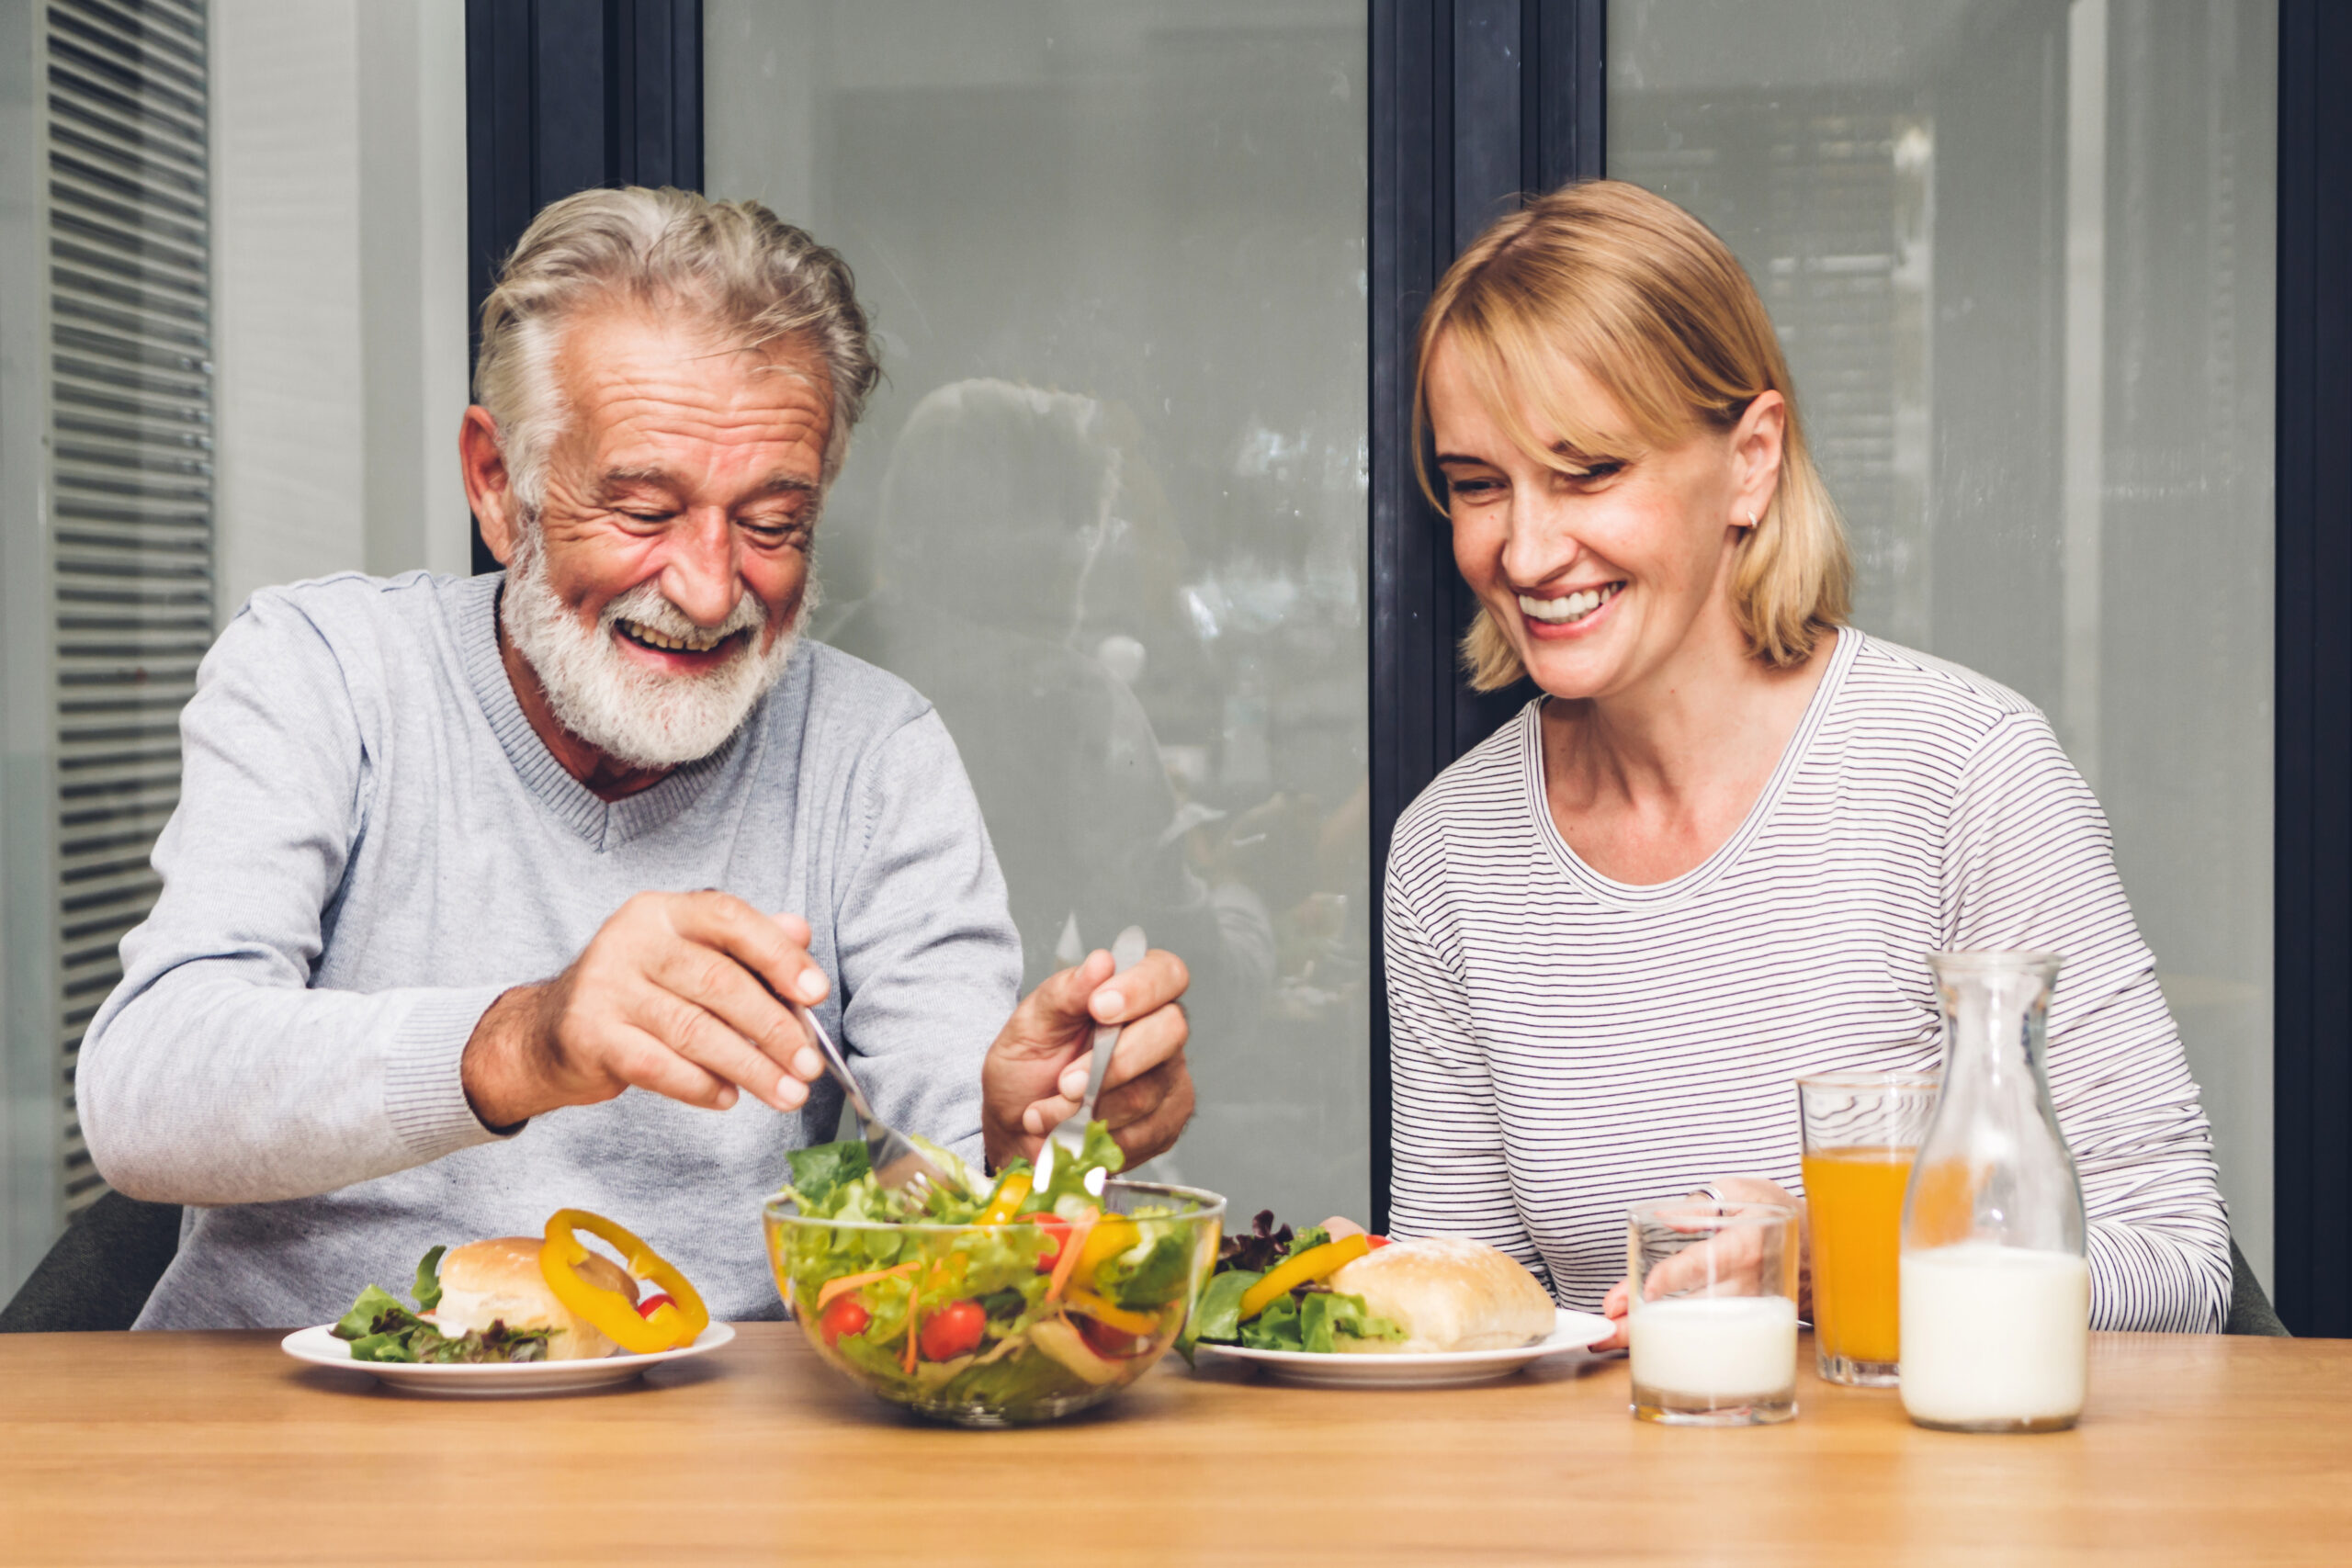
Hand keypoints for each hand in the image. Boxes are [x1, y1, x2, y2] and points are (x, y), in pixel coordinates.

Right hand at [461, 891, 831, 1126]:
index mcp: (664, 911)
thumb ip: (746, 944)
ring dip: (750, 1068)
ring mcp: (606, 987)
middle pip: (718, 983)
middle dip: (774, 1029)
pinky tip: (729, 1097)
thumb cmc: (639, 991)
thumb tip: (802, 930)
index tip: (816, 993)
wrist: (549, 1031)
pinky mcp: (590, 1036)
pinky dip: (701, 1085)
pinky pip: (660, 1066)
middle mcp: (631, 940)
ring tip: (786, 1093)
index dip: (778, 955)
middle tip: (809, 1065)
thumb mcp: (689, 955)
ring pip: (694, 1031)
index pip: (729, 919)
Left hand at [981, 946, 1194, 1171]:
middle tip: (1065, 1081)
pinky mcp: (1165, 1125)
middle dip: (1112, 1061)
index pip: (1167, 973)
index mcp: (1133, 993)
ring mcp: (1168, 1080)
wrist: (1015, 1127)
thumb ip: (1065, 993)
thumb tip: (1102, 962)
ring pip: (1147, 1092)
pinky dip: (1095, 1136)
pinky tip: (1070, 1130)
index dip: (1141, 988)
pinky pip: (1141, 1133)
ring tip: (1049, 1109)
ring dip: (1088, 1107)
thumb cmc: (1027, 1067)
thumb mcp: (1031, 1024)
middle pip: (1169, 1032)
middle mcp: (1160, 1032)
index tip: (1099, 1007)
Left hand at [1588, 1176, 1805, 1351]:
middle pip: (1692, 1309)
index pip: (1704, 1263)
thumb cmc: (1781, 1216)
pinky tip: (1645, 1344)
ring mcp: (1747, 1311)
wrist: (1825, 1253)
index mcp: (1744, 1245)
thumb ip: (1702, 1201)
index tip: (1644, 1290)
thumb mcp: (1746, 1191)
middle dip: (1648, 1320)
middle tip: (1610, 1325)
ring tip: (1613, 1339)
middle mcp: (1746, 1284)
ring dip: (1654, 1336)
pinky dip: (1676, 1341)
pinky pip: (1709, 1337)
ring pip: (1697, 1331)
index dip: (1672, 1277)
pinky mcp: (1748, 1326)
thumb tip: (1666, 1216)